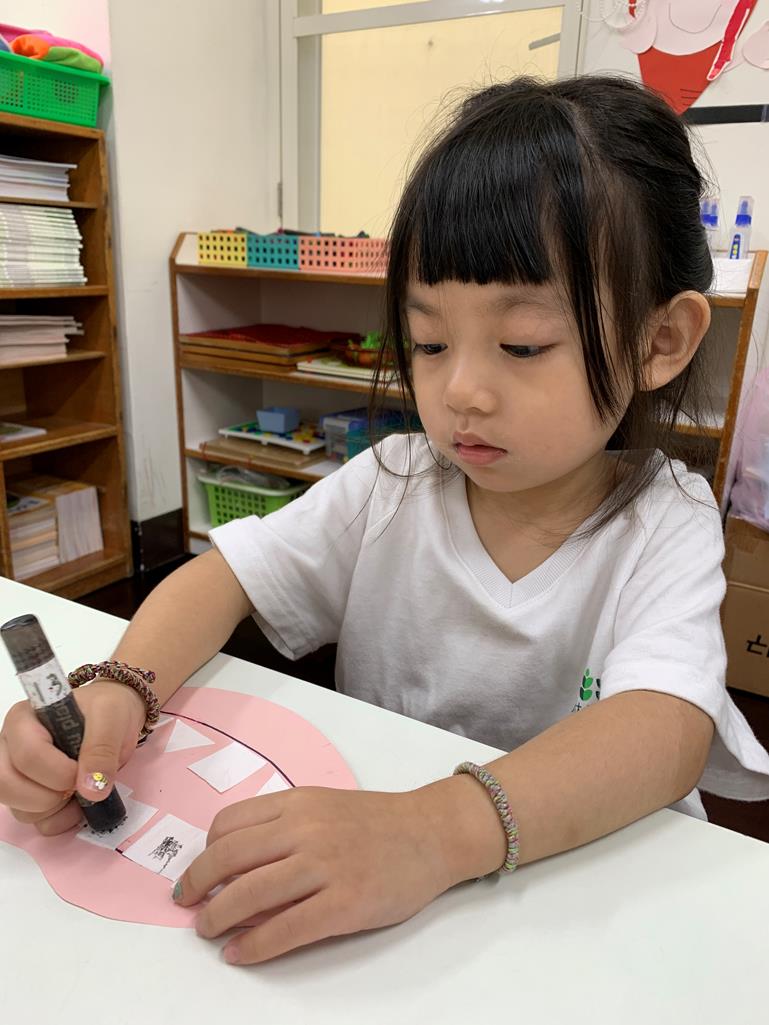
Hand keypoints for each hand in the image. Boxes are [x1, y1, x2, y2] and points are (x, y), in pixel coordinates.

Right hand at [0, 680, 145, 834]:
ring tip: (81, 789)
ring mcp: (18, 776)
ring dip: (57, 808)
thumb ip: (102, 746)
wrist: (113, 721)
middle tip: (77, 784)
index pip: (27, 755)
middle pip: (8, 786)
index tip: (82, 769)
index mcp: (23, 721)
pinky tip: (77, 802)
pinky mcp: (30, 798)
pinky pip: (36, 822)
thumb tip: (91, 789)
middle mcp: (11, 749)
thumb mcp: (110, 714)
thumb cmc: (105, 710)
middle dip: (49, 795)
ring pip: (20, 810)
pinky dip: (60, 819)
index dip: (59, 772)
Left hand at [174, 783, 475, 964]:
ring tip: (207, 930)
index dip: (206, 851)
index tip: (200, 871)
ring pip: (249, 893)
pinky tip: (239, 953)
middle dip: (198, 884)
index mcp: (298, 803)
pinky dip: (253, 945)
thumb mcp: (325, 808)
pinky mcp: (344, 903)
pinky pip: (286, 929)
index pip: (229, 823)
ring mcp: (325, 866)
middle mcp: (305, 829)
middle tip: (187, 903)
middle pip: (229, 857)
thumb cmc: (378, 822)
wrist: (432, 832)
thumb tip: (236, 869)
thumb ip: (284, 829)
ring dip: (216, 917)